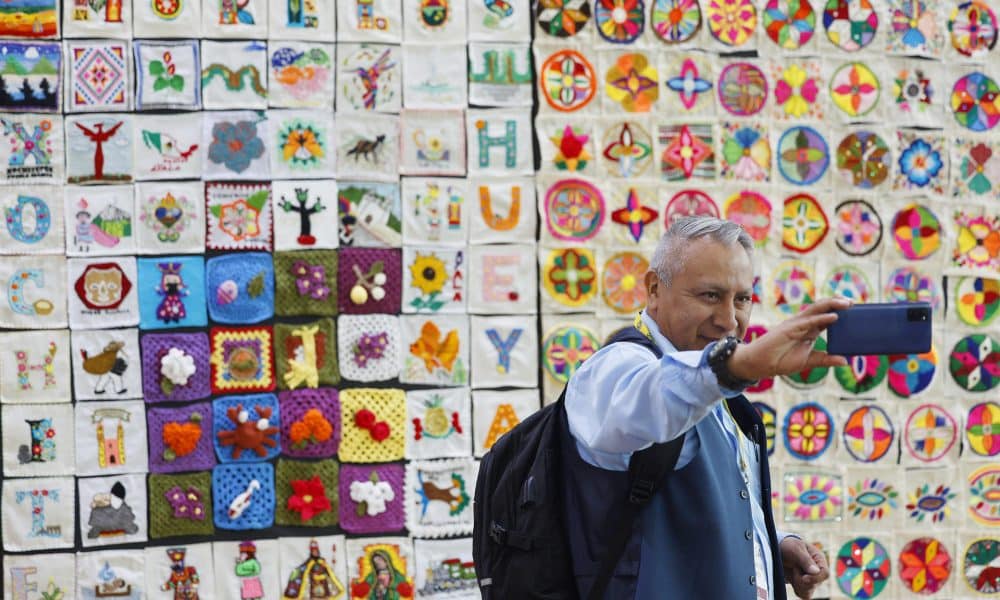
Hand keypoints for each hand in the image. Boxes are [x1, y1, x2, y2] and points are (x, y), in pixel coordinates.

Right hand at [728, 298, 850, 380]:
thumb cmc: (781, 361)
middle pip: (823, 309)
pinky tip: (834, 317)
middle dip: (838, 304)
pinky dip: (822, 318)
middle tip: (854, 303)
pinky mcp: (789, 328)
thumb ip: (826, 360)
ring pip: (816, 310)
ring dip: (832, 305)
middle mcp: (804, 324)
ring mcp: (796, 324)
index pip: (827, 317)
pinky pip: (808, 321)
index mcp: (809, 330)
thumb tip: (845, 361)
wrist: (760, 364)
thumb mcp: (809, 362)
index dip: (840, 312)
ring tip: (847, 303)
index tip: (856, 312)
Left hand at [781, 536, 828, 599]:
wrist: (777, 551)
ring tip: (792, 571)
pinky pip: (804, 595)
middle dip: (801, 579)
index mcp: (819, 559)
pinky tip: (792, 578)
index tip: (804, 578)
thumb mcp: (795, 548)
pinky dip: (796, 589)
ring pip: (809, 592)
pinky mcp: (803, 586)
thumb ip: (805, 560)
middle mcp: (818, 571)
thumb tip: (816, 572)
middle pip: (815, 585)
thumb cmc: (788, 546)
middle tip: (793, 567)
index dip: (815, 578)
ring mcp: (811, 580)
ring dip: (797, 584)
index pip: (825, 574)